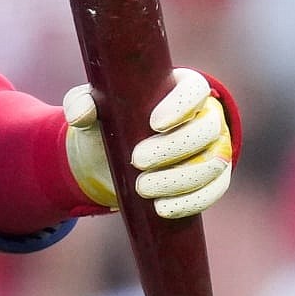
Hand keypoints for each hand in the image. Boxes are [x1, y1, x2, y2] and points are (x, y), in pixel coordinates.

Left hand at [64, 68, 236, 219]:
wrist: (109, 158)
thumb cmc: (106, 122)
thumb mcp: (89, 107)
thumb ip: (81, 103)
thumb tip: (80, 115)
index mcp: (181, 88)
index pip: (195, 89)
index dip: (181, 106)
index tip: (154, 123)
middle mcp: (205, 116)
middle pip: (207, 129)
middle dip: (172, 148)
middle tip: (136, 160)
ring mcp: (214, 148)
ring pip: (212, 163)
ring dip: (178, 179)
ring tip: (142, 187)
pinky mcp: (213, 178)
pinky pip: (213, 191)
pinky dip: (190, 202)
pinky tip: (162, 207)